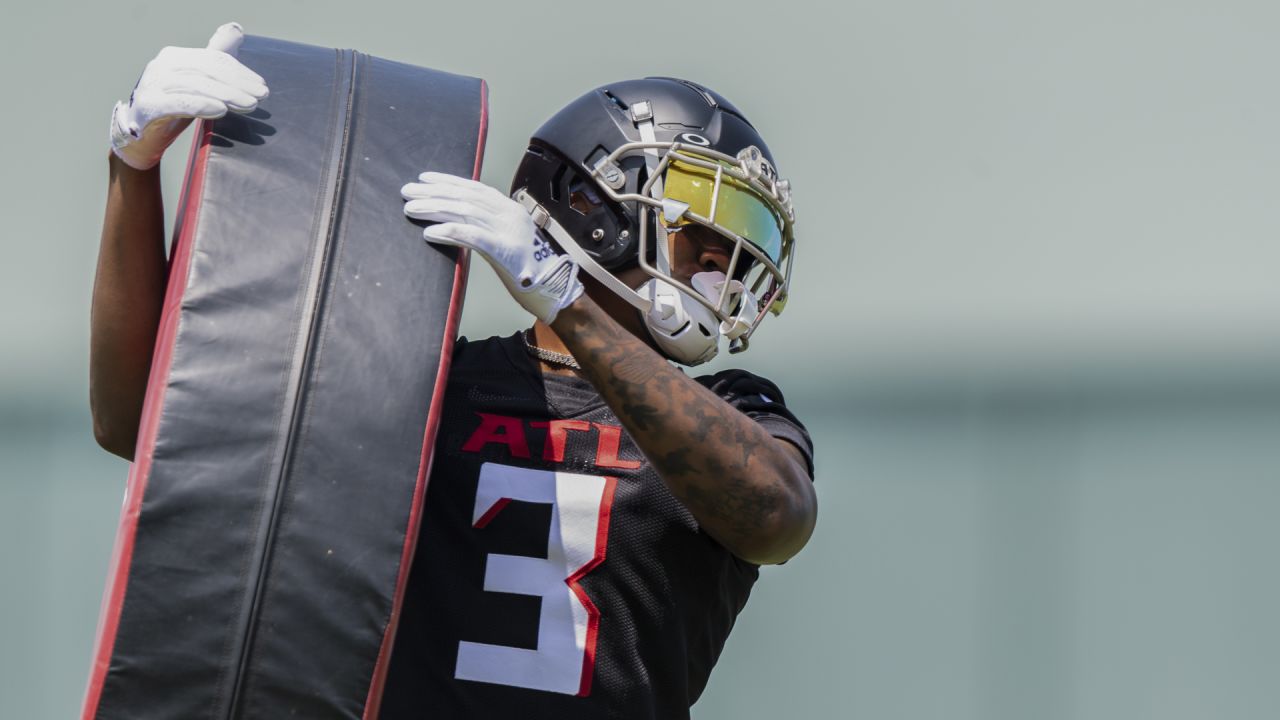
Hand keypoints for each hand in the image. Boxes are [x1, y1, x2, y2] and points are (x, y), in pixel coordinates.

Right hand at [109, 22, 268, 169]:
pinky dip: (201, 105)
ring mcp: (152, 84)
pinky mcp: (147, 105)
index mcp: (175, 57)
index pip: (212, 59)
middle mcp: (162, 66)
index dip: (239, 72)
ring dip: (226, 94)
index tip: (261, 86)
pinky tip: (220, 110)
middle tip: (260, 96)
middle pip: (206, 70)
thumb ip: (215, 61)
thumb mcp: (197, 83)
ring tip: (248, 105)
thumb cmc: (172, 108)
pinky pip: (177, 102)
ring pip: (195, 85)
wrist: (140, 136)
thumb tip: (236, 31)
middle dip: (237, 83)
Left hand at [402, 172, 583, 323]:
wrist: (556, 291)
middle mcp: (510, 215)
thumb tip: (458, 224)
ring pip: (466, 211)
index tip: (425, 178)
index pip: (475, 188)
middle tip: (407, 191)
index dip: (448, 181)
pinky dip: (450, 232)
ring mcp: (509, 231)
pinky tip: (430, 233)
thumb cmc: (529, 271)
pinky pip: (473, 236)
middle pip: (466, 197)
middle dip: (434, 192)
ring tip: (411, 208)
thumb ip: (487, 230)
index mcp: (511, 210)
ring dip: (435, 209)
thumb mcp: (507, 243)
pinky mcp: (506, 251)